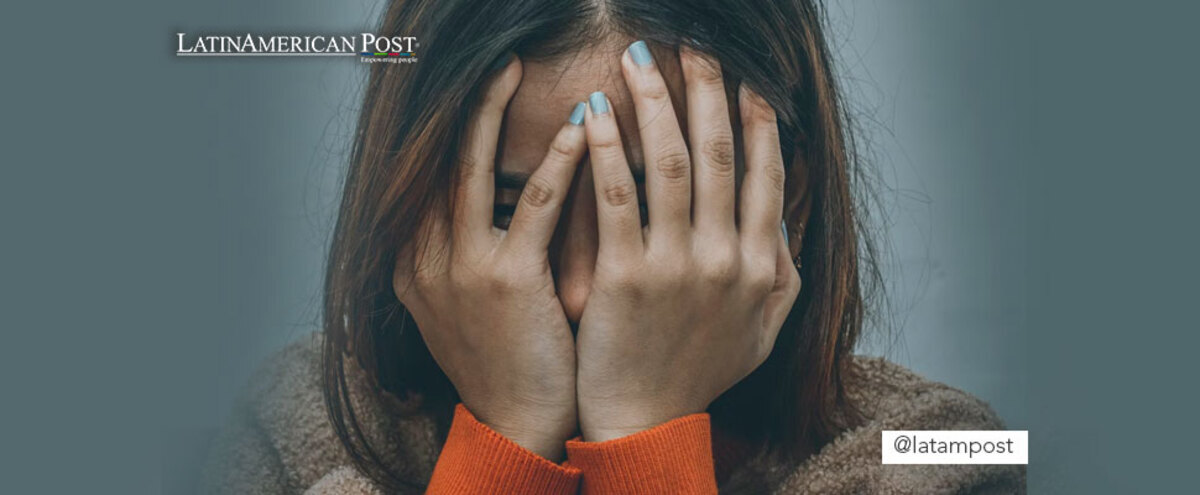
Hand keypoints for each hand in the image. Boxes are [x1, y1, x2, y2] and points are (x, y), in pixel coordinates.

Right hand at [391, 55, 586, 460]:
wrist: (516, 424)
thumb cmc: (506, 360)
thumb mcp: (466, 303)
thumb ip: (465, 250)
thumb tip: (496, 198)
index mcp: (412, 262)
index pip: (426, 177)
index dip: (450, 128)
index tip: (477, 90)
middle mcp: (423, 258)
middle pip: (439, 160)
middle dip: (468, 105)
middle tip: (498, 61)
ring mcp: (459, 268)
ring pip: (472, 169)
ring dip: (494, 112)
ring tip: (518, 69)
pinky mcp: (505, 281)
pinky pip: (534, 205)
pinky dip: (558, 161)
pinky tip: (581, 129)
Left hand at [575, 43, 801, 441]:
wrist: (646, 423)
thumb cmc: (699, 374)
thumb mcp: (762, 331)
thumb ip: (781, 275)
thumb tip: (785, 221)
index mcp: (760, 266)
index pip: (764, 176)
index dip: (757, 122)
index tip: (747, 81)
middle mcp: (726, 258)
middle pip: (718, 154)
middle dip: (707, 91)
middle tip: (694, 46)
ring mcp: (677, 266)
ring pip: (670, 162)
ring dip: (656, 102)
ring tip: (640, 59)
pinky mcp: (626, 276)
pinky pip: (616, 197)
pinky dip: (606, 148)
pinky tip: (594, 111)